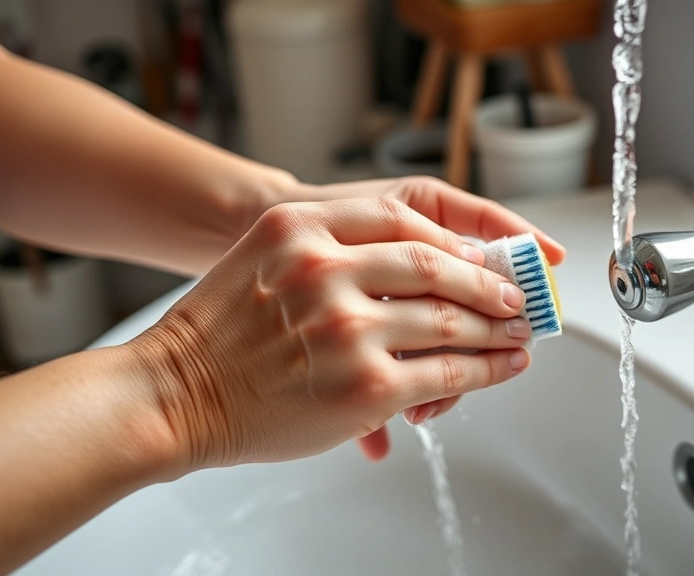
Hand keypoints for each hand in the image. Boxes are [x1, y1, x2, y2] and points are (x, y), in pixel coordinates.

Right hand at [129, 198, 532, 470]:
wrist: (174, 393)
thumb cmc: (218, 331)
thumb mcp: (263, 254)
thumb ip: (330, 246)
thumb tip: (416, 262)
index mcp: (301, 227)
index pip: (404, 220)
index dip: (456, 241)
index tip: (482, 257)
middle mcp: (327, 268)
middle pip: (438, 267)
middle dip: (489, 285)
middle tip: (516, 296)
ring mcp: (349, 328)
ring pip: (451, 321)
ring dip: (497, 329)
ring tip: (520, 333)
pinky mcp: (366, 385)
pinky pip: (449, 372)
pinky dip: (487, 370)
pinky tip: (504, 366)